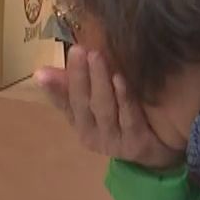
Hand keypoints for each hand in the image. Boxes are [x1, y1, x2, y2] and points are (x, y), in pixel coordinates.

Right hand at [34, 46, 182, 172]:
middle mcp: (92, 137)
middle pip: (83, 104)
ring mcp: (114, 143)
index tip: (46, 69)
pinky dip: (123, 97)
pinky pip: (128, 118)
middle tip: (79, 50)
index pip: (64, 103)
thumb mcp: (95, 103)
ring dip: (100, 81)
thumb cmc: (122, 120)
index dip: (56, 86)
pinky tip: (120, 78)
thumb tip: (39, 72)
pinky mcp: (137, 145)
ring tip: (97, 56)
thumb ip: (70, 87)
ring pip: (104, 109)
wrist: (160, 150)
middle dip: (80, 76)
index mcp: (80, 126)